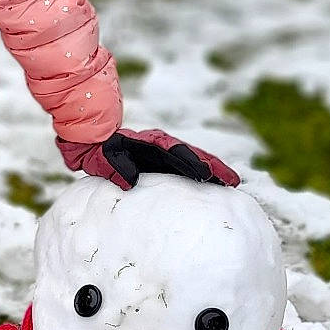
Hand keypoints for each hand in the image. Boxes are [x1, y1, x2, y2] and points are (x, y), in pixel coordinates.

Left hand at [57, 129, 239, 190]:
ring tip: (232, 183)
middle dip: (213, 166)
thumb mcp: (104, 159)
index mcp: (151, 142)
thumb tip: (129, 182)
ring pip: (196, 161)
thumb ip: (115, 168)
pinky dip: (206, 176)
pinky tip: (218, 187)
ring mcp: (169, 155)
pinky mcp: (169, 164)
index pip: (175, 151)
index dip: (190, 161)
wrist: (98, 147)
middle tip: (232, 180)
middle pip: (193, 154)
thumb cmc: (101, 154)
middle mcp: (164, 146)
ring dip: (214, 171)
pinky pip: (190, 169)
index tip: (204, 173)